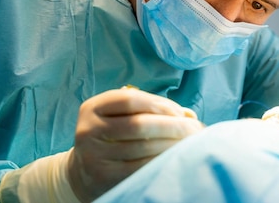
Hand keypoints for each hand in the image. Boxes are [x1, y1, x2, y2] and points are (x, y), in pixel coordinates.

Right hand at [67, 88, 203, 201]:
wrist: (84, 171)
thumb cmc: (113, 136)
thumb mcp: (120, 116)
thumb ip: (148, 109)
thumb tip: (188, 114)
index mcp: (93, 108)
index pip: (130, 99)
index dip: (159, 104)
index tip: (180, 112)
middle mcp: (89, 130)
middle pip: (139, 125)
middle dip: (172, 126)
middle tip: (194, 129)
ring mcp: (94, 156)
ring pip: (143, 148)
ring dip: (172, 145)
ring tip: (191, 144)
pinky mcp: (104, 178)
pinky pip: (140, 168)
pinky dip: (161, 161)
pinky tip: (175, 158)